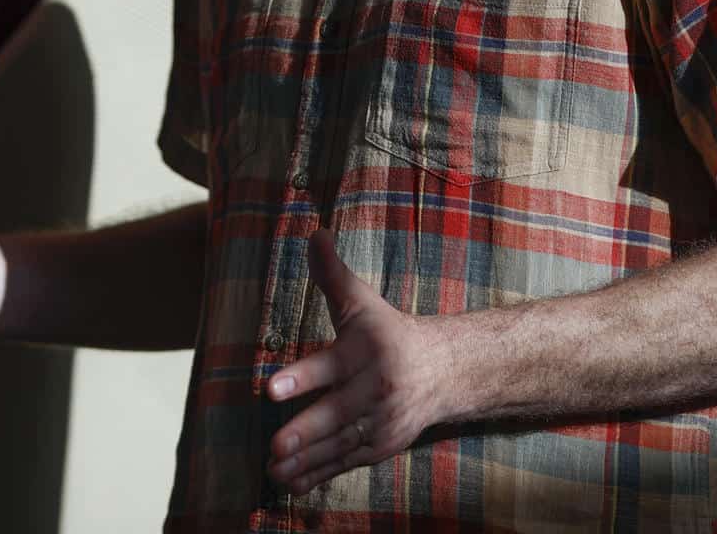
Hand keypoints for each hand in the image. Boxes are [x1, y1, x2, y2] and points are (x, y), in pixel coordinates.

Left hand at [265, 230, 446, 493]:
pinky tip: (290, 482)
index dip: (301, 378)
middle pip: (335, 414)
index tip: (271, 388)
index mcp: (366, 353)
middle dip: (305, 430)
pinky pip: (346, 461)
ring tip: (274, 467)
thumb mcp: (362, 300)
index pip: (329, 366)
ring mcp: (380, 422)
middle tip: (274, 443)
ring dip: (306, 459)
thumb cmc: (388, 331)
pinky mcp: (381, 446)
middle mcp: (375, 391)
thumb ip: (332, 274)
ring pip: (339, 444)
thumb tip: (313, 234)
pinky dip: (319, 474)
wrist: (446, 371)